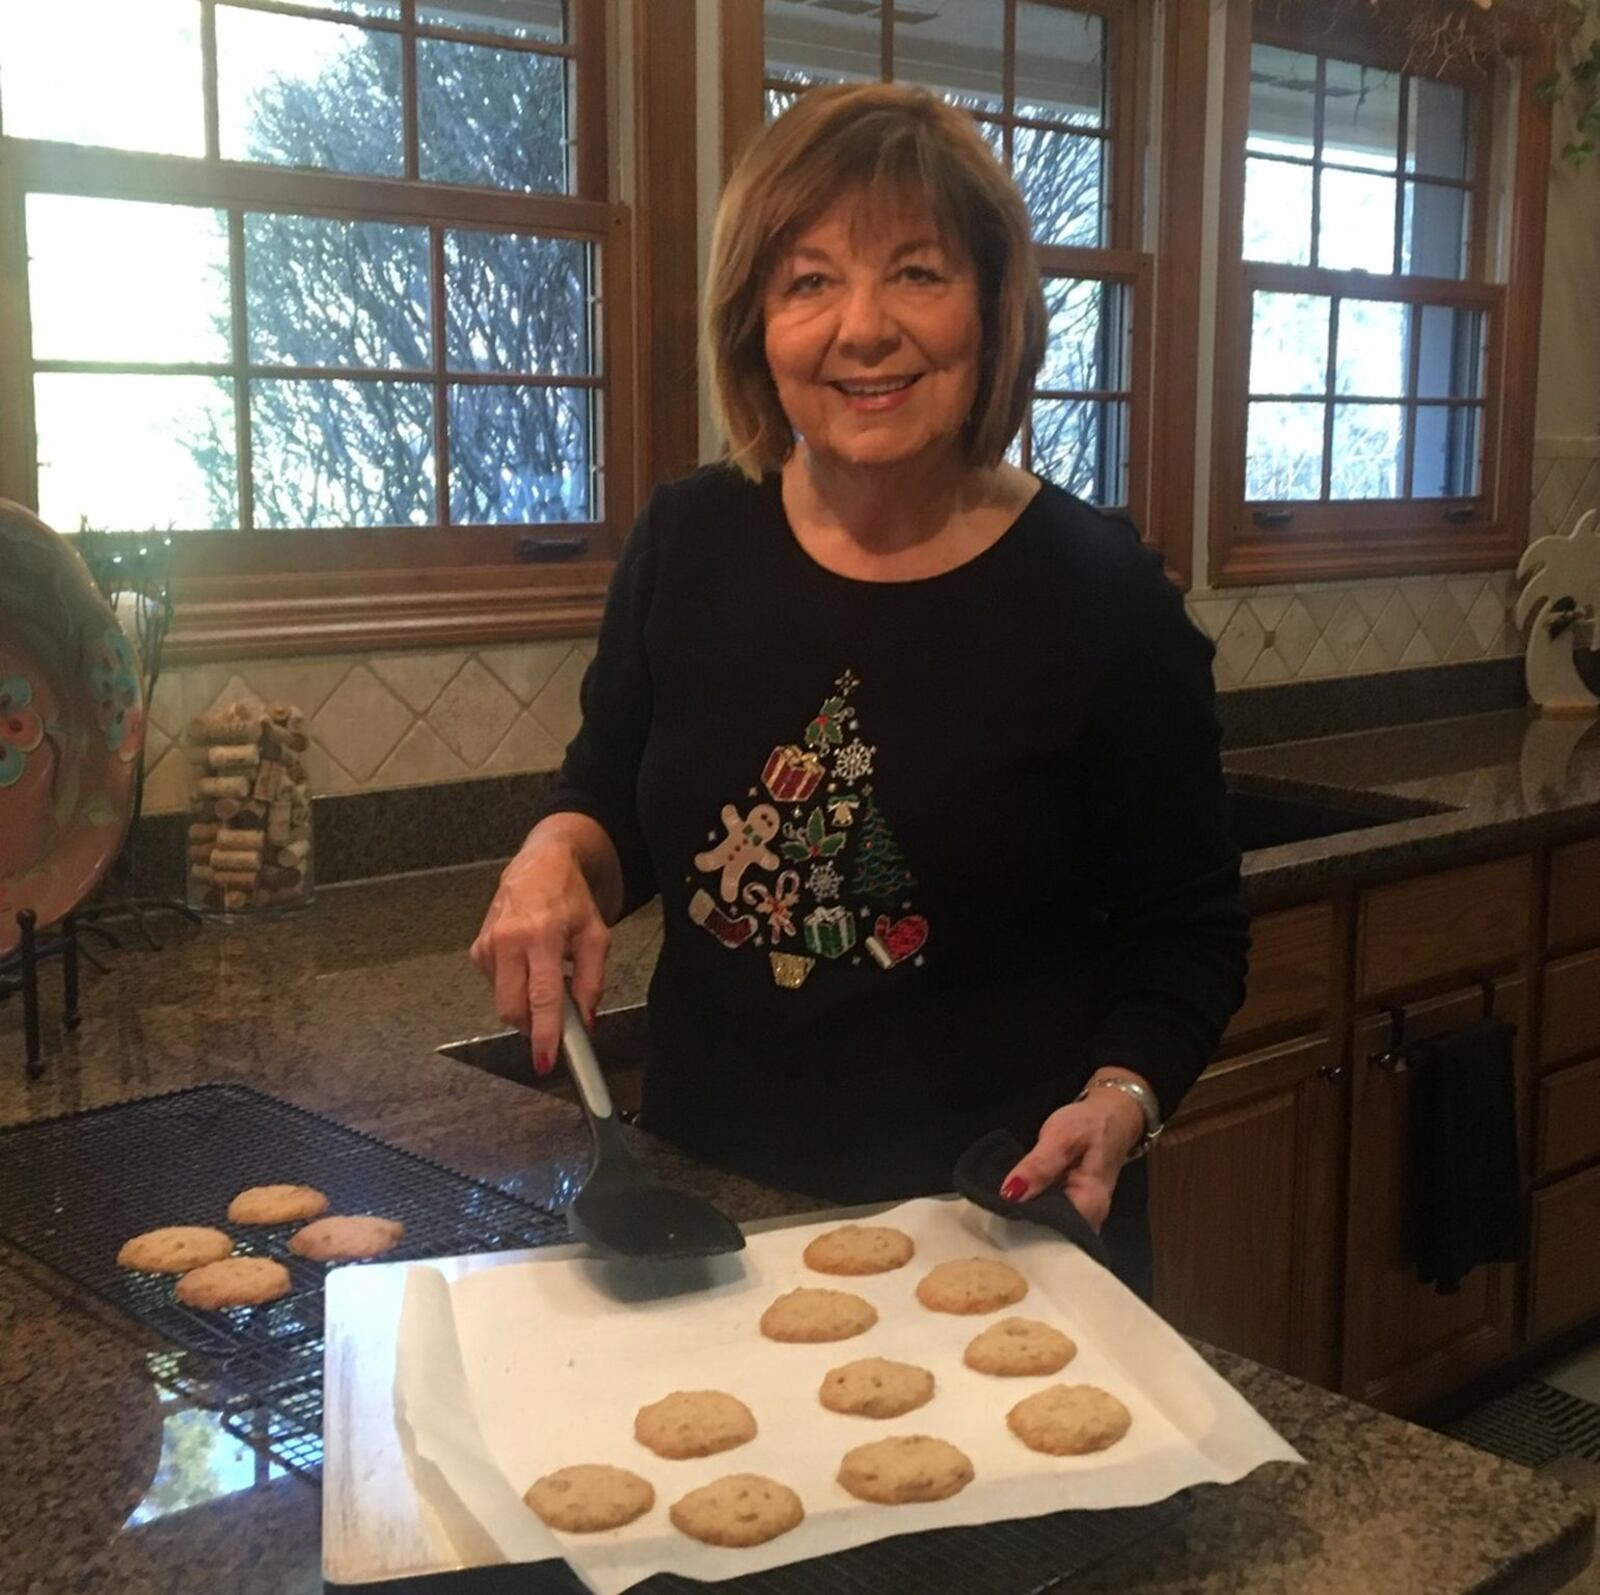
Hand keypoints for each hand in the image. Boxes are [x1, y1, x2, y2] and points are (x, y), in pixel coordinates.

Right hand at [469, 839, 609, 1075]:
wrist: (540, 865)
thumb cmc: (571, 899)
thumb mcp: (596, 936)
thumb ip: (592, 981)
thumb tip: (586, 1021)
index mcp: (540, 936)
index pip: (541, 997)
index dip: (544, 1033)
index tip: (545, 1061)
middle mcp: (507, 941)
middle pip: (512, 1008)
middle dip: (532, 1027)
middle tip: (555, 1025)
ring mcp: (487, 946)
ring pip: (503, 1001)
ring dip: (526, 1005)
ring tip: (546, 979)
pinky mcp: (477, 950)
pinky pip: (496, 987)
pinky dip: (515, 988)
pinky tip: (529, 968)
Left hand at [998, 1077, 1149, 1231]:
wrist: (1111, 1115)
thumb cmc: (1089, 1124)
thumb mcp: (1061, 1137)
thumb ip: (1038, 1166)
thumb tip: (1009, 1194)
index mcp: (1090, 1205)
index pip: (1056, 1234)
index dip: (1027, 1231)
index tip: (1001, 1223)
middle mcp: (1091, 1219)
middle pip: (1053, 1237)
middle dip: (1024, 1231)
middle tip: (995, 1220)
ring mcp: (1083, 1216)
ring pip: (1051, 1229)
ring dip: (1027, 1223)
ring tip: (1000, 1217)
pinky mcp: (1074, 1208)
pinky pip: (1052, 1218)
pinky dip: (1035, 1214)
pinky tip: (1015, 1209)